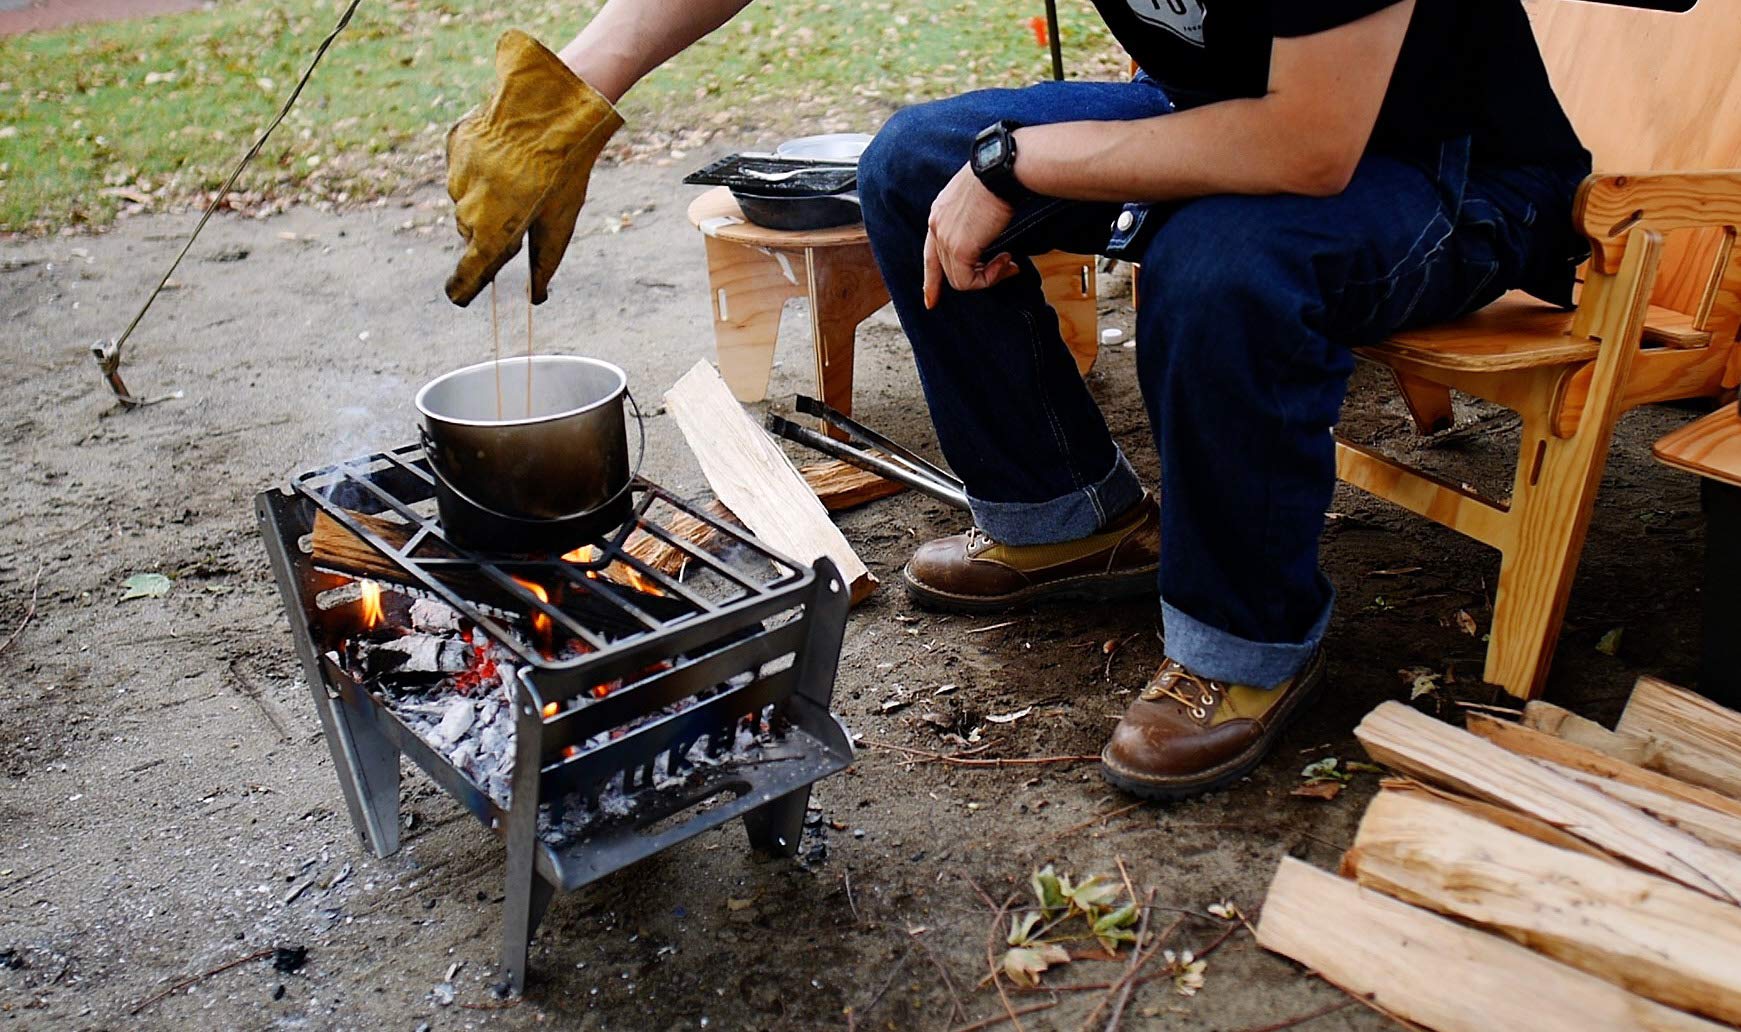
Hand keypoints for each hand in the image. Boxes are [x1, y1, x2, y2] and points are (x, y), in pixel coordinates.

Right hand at [445, 30, 623, 306]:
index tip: (460, 297)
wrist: (548, 104)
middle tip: (523, 205)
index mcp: (491, 234)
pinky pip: (465, 165)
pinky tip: (506, 150)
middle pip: (473, 232)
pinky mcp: (455, 146)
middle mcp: (465, 209)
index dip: (464, 288)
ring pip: (469, 197)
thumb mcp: (560, 220)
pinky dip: (482, 164)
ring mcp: (456, 175)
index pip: (467, 274)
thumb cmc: (561, 170)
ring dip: (489, 193)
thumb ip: (544, 261)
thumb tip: (536, 297)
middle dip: (493, 226)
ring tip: (520, 171)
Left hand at [922, 163, 1018, 308]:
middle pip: (945, 270)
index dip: (931, 279)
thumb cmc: (1000, 177)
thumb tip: (986, 234)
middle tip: (1006, 267)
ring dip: (987, 276)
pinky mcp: (959, 249)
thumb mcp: (978, 197)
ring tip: (1009, 262)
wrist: (1004, 170)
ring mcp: (944, 238)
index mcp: (939, 212)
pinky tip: (1006, 261)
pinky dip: (989, 279)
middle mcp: (936, 225)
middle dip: (976, 277)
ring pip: (957, 279)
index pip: (930, 253)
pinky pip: (968, 281)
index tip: (931, 300)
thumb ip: (973, 219)